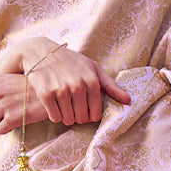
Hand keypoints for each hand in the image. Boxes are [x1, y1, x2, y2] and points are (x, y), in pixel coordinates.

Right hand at [0, 46, 131, 133]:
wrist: (41, 51)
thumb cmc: (72, 61)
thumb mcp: (93, 69)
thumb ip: (111, 86)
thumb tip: (128, 101)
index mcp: (92, 81)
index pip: (96, 114)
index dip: (91, 115)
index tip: (86, 111)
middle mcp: (77, 85)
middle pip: (82, 118)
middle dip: (79, 118)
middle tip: (75, 110)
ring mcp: (61, 90)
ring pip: (68, 119)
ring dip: (67, 117)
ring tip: (65, 108)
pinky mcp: (46, 94)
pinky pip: (55, 117)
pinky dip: (55, 116)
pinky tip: (55, 107)